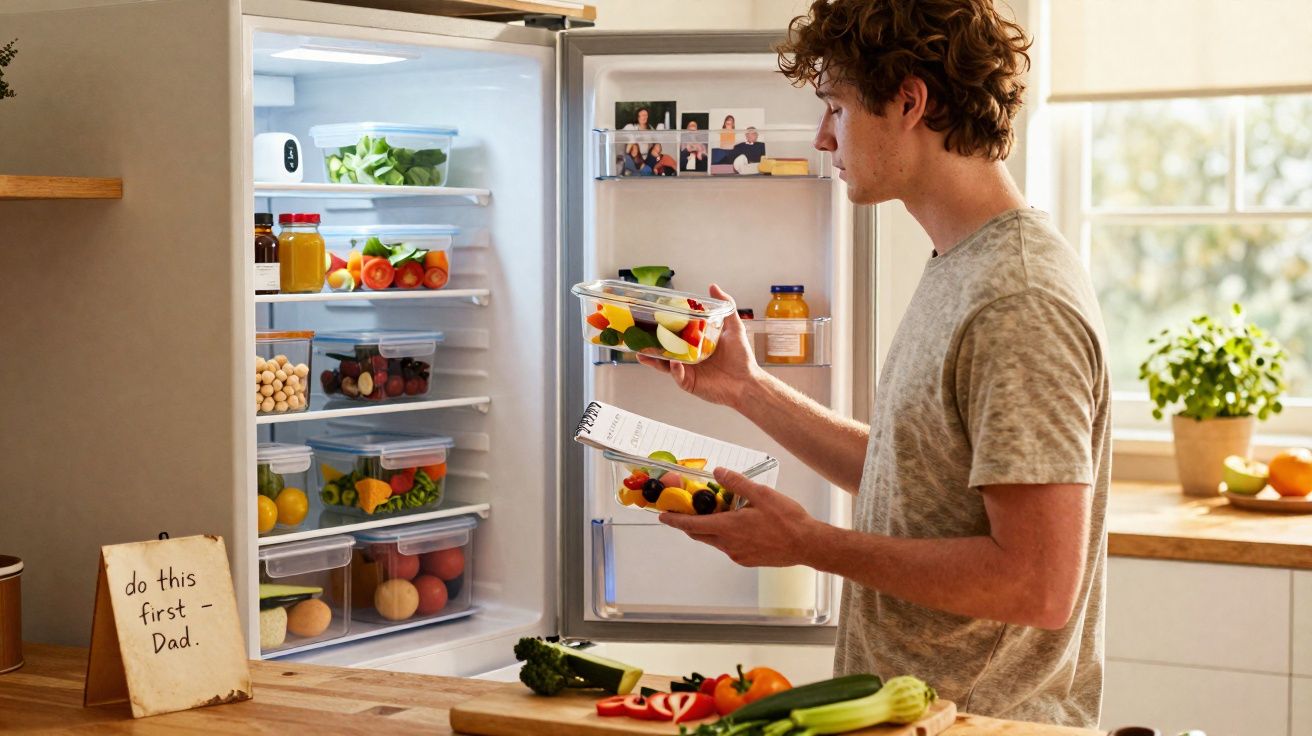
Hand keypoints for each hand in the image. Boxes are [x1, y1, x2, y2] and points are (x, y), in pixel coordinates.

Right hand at [637, 284, 763, 409]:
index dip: (664, 327)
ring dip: (654, 359)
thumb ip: (726, 306)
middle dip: (651, 344)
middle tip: (639, 336)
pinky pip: (678, 376)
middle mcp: (688, 357)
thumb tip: (713, 287)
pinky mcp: (689, 383)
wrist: (746, 382)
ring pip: (665, 364)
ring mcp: (687, 370)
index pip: (675, 334)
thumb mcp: (734, 327)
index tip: (652, 319)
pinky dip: (674, 369)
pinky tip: (674, 362)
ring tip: (643, 353)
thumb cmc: (741, 358)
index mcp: (695, 344)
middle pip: (665, 349)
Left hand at [659, 467, 821, 567]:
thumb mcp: (761, 494)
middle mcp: (728, 544)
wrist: (807, 544)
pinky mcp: (746, 560)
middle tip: (689, 509)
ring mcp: (737, 554)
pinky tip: (741, 524)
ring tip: (723, 512)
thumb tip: (718, 472)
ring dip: (712, 527)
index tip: (662, 516)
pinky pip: (729, 546)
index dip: (674, 520)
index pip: (692, 524)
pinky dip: (726, 535)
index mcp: (728, 527)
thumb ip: (736, 483)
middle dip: (690, 523)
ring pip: (715, 540)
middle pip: (700, 534)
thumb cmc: (787, 520)